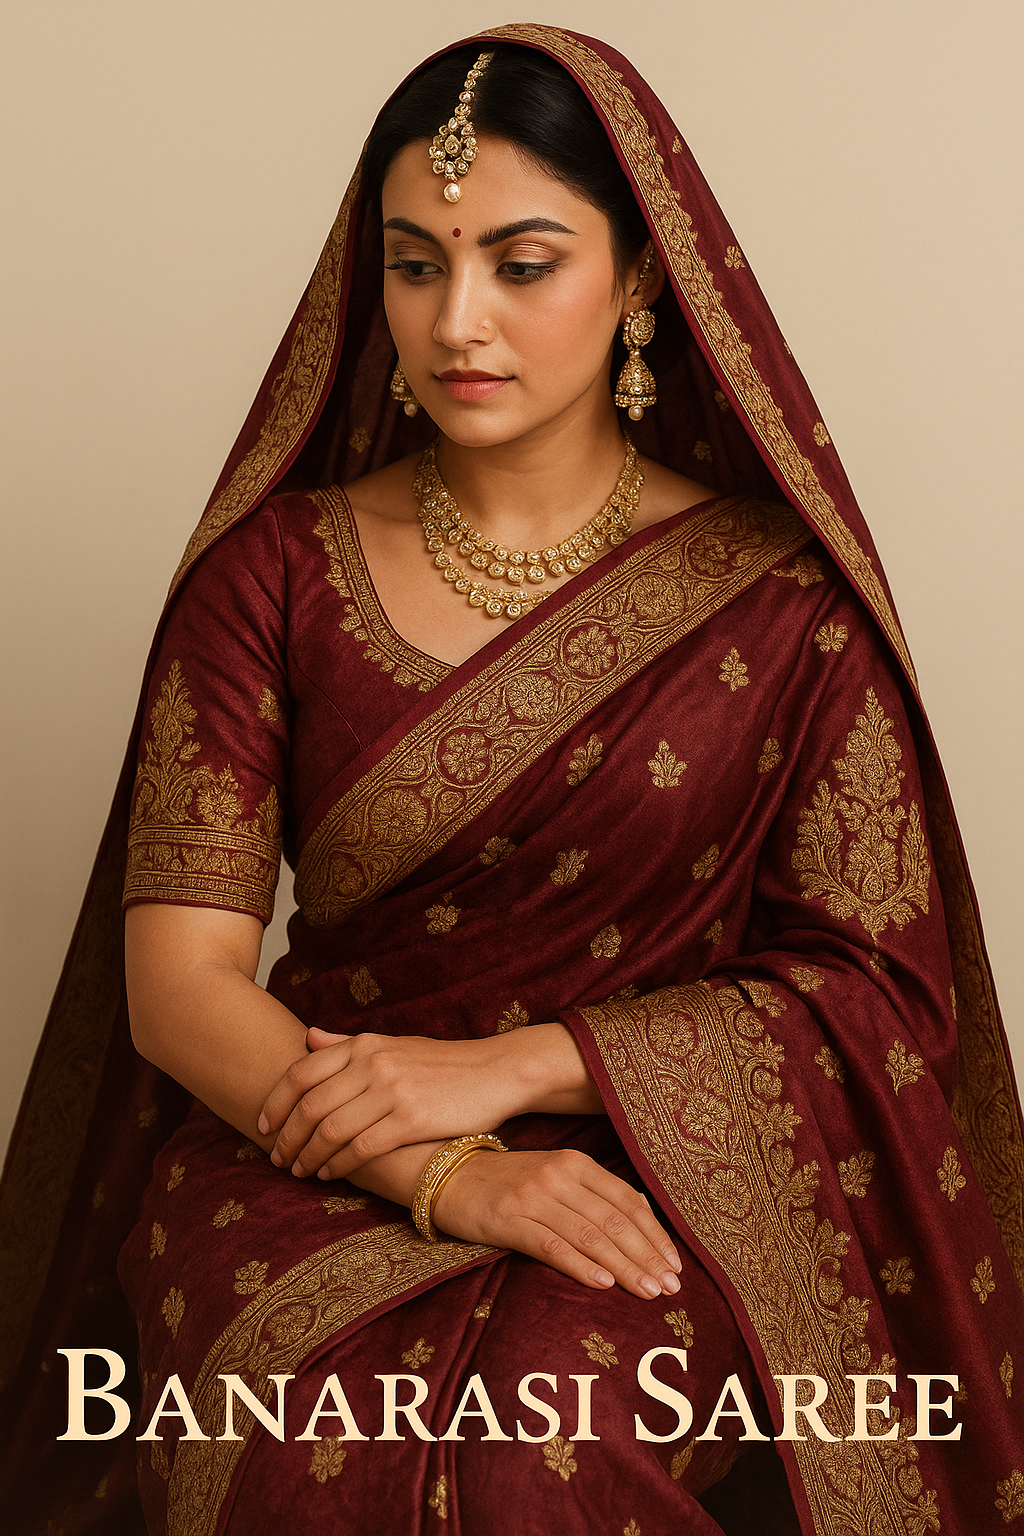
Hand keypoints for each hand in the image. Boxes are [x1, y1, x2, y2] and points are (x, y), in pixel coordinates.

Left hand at [259, 1028, 527, 1178]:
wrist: (495, 1072)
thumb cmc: (441, 1063)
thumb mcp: (393, 1044)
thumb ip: (348, 1044)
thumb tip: (308, 1037)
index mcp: (364, 1044)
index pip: (301, 1072)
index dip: (275, 1102)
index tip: (261, 1125)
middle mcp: (373, 1063)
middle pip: (309, 1105)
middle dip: (286, 1137)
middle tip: (276, 1157)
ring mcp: (392, 1091)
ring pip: (330, 1130)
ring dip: (307, 1156)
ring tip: (299, 1171)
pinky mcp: (412, 1119)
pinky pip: (361, 1148)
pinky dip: (338, 1165)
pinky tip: (330, 1174)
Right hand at [432, 1147, 682, 1300]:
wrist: (450, 1175)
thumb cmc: (509, 1181)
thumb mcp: (555, 1176)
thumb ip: (595, 1193)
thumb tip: (643, 1217)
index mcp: (576, 1163)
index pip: (627, 1200)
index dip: (655, 1234)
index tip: (676, 1264)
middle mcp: (559, 1176)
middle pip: (614, 1220)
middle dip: (647, 1256)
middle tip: (671, 1287)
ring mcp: (534, 1197)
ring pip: (590, 1236)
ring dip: (624, 1267)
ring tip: (648, 1291)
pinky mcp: (508, 1219)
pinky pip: (552, 1246)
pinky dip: (581, 1265)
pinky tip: (603, 1284)